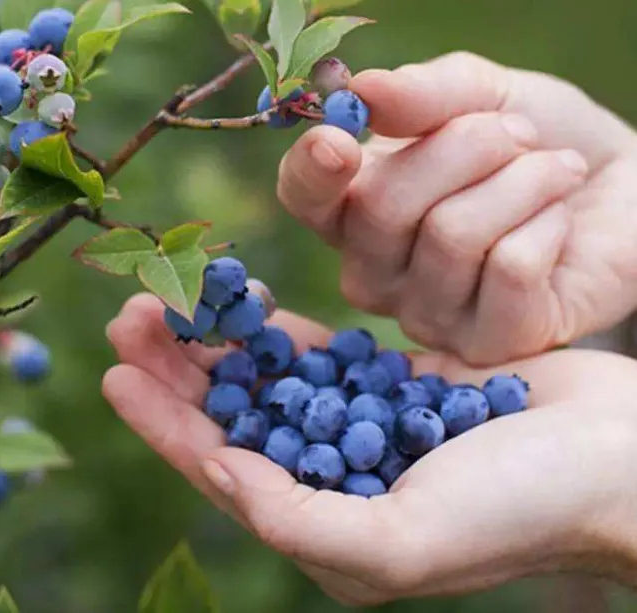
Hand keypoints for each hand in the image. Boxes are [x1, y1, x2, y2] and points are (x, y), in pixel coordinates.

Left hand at [102, 293, 636, 605]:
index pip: (222, 471)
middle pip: (233, 419)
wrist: (618, 457)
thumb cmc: (523, 509)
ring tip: (169, 298)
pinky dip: (278, 329)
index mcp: (326, 527)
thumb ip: (302, 520)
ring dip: (217, 342)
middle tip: (130, 315)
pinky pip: (318, 354)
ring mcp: (360, 428)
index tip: (115, 374)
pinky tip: (242, 301)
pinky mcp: (392, 384)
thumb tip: (221, 476)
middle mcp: (333, 480)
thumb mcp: (404, 539)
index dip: (164, 424)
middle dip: (177, 371)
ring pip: (266, 381)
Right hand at [277, 51, 636, 364]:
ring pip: (451, 235)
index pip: (303, 198)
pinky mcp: (487, 344)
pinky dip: (547, 224)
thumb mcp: (480, 95)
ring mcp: (426, 315)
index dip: (311, 171)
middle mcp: (375, 272)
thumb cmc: (535, 139)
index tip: (339, 139)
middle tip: (517, 134)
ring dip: (520, 181)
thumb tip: (362, 92)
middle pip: (381, 208)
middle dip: (465, 147)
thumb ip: (421, 94)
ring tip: (554, 170)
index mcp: (354, 208)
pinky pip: (507, 269)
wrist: (620, 185)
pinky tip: (559, 224)